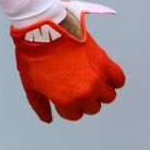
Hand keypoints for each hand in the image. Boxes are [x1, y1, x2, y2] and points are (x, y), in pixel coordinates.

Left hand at [11, 2, 124, 122]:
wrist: (43, 30)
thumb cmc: (34, 56)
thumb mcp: (31, 85)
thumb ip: (40, 105)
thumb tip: (48, 119)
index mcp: (65, 101)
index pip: (75, 115)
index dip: (69, 106)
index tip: (66, 94)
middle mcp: (83, 94)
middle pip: (93, 107)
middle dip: (85, 99)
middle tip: (77, 85)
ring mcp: (96, 79)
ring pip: (108, 96)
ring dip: (101, 91)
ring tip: (91, 79)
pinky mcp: (104, 63)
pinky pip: (119, 80)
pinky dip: (114, 79)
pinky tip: (105, 75)